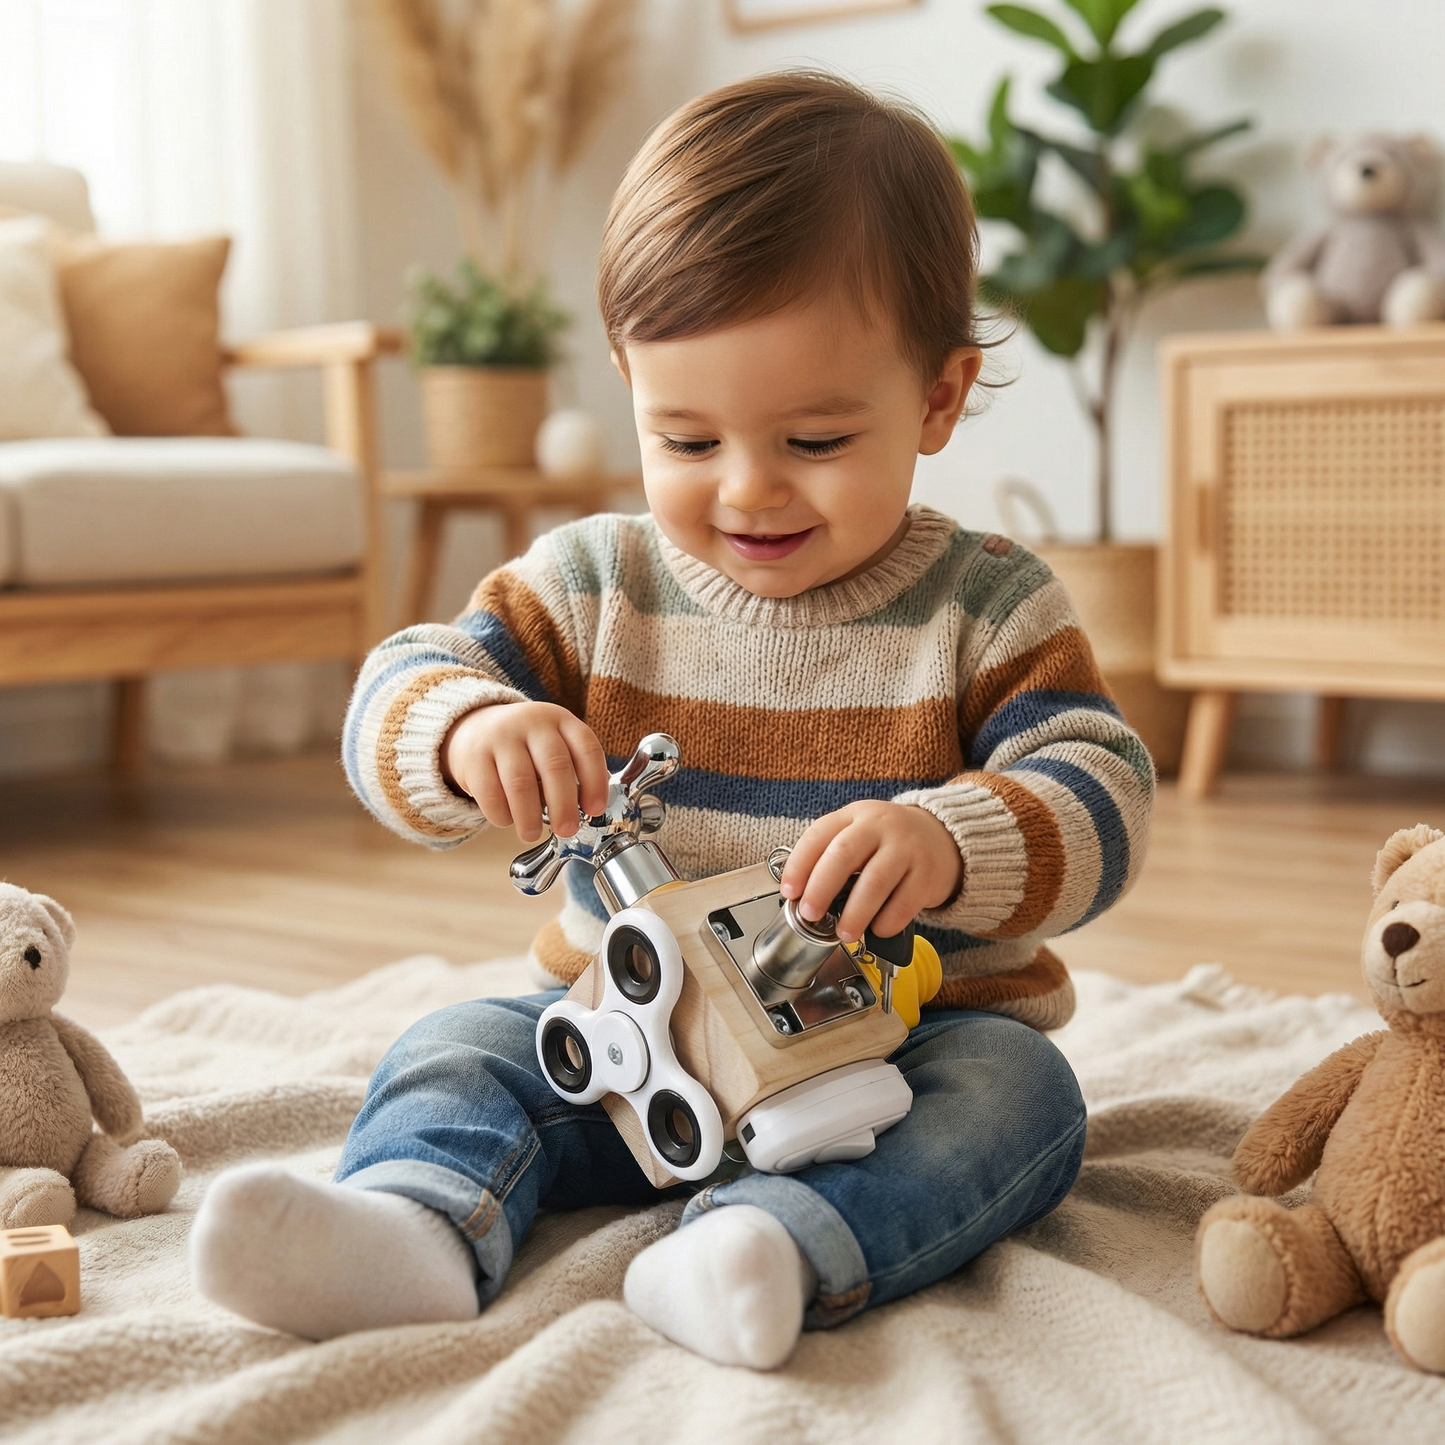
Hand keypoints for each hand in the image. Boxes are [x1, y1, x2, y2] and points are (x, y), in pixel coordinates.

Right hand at [441, 702, 609, 844]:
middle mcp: (532, 723)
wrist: (475, 728)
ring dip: (529, 815)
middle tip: (567, 830)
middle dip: (563, 804)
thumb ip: (575, 769)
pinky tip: (507, 820)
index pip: (586, 748)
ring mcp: (501, 737)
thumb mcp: (554, 743)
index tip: (594, 810)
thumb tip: (591, 807)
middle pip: (555, 765)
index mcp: (560, 721)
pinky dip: (501, 813)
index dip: (594, 782)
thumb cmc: (525, 746)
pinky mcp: (473, 757)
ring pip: (521, 782)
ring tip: (532, 834)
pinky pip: (490, 792)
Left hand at [779, 801, 961, 942]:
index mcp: (855, 815)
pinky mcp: (928, 875)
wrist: (944, 840)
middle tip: (810, 915)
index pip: (819, 835)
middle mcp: (880, 827)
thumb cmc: (888, 843)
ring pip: (874, 882)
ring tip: (843, 933)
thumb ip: (831, 855)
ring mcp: (907, 849)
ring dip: (854, 913)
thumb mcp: (859, 833)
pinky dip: (886, 922)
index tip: (789, 892)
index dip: (799, 865)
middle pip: (843, 855)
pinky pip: (903, 904)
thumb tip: (801, 896)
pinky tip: (877, 929)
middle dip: (820, 889)